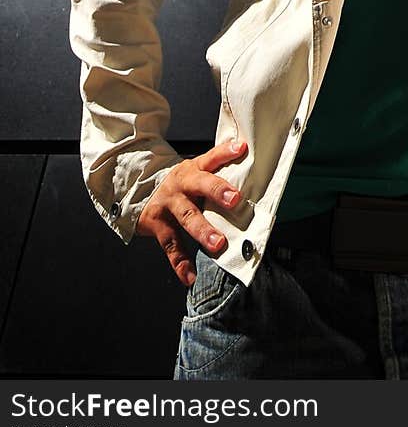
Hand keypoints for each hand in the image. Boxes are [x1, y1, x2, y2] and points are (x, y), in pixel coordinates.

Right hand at [135, 137, 247, 285]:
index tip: (241, 149)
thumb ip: (218, 170)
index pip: (212, 157)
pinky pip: (171, 246)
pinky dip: (180, 263)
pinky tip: (190, 277)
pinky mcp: (158, 225)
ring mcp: (168, 204)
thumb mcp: (196, 171)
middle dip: (217, 192)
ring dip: (202, 231)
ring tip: (218, 245)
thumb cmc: (181, 185)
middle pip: (200, 185)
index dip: (226, 152)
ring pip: (186, 217)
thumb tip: (249, 163)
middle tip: (235, 200)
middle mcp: (181, 184)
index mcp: (194, 169)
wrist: (140, 193)